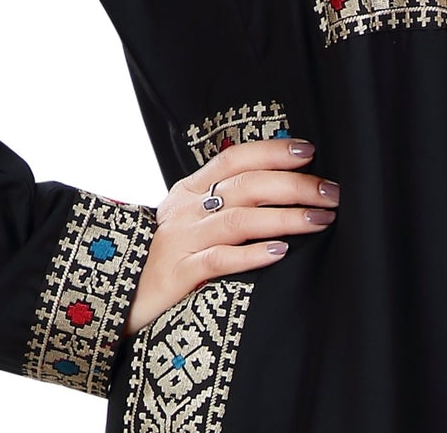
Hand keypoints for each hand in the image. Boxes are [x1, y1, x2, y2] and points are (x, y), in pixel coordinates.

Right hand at [120, 136, 338, 336]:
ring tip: (319, 219)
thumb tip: (278, 185)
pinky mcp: (177, 275)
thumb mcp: (187, 219)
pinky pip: (219, 261)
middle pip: (247, 186)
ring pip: (240, 219)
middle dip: (294, 186)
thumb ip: (221, 201)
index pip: (236, 158)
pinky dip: (251, 255)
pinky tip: (279, 253)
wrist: (115, 296)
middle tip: (331, 192)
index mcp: (189, 189)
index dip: (273, 151)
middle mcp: (186, 209)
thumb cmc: (163, 256)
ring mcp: (181, 241)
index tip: (309, 151)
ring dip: (285, 217)